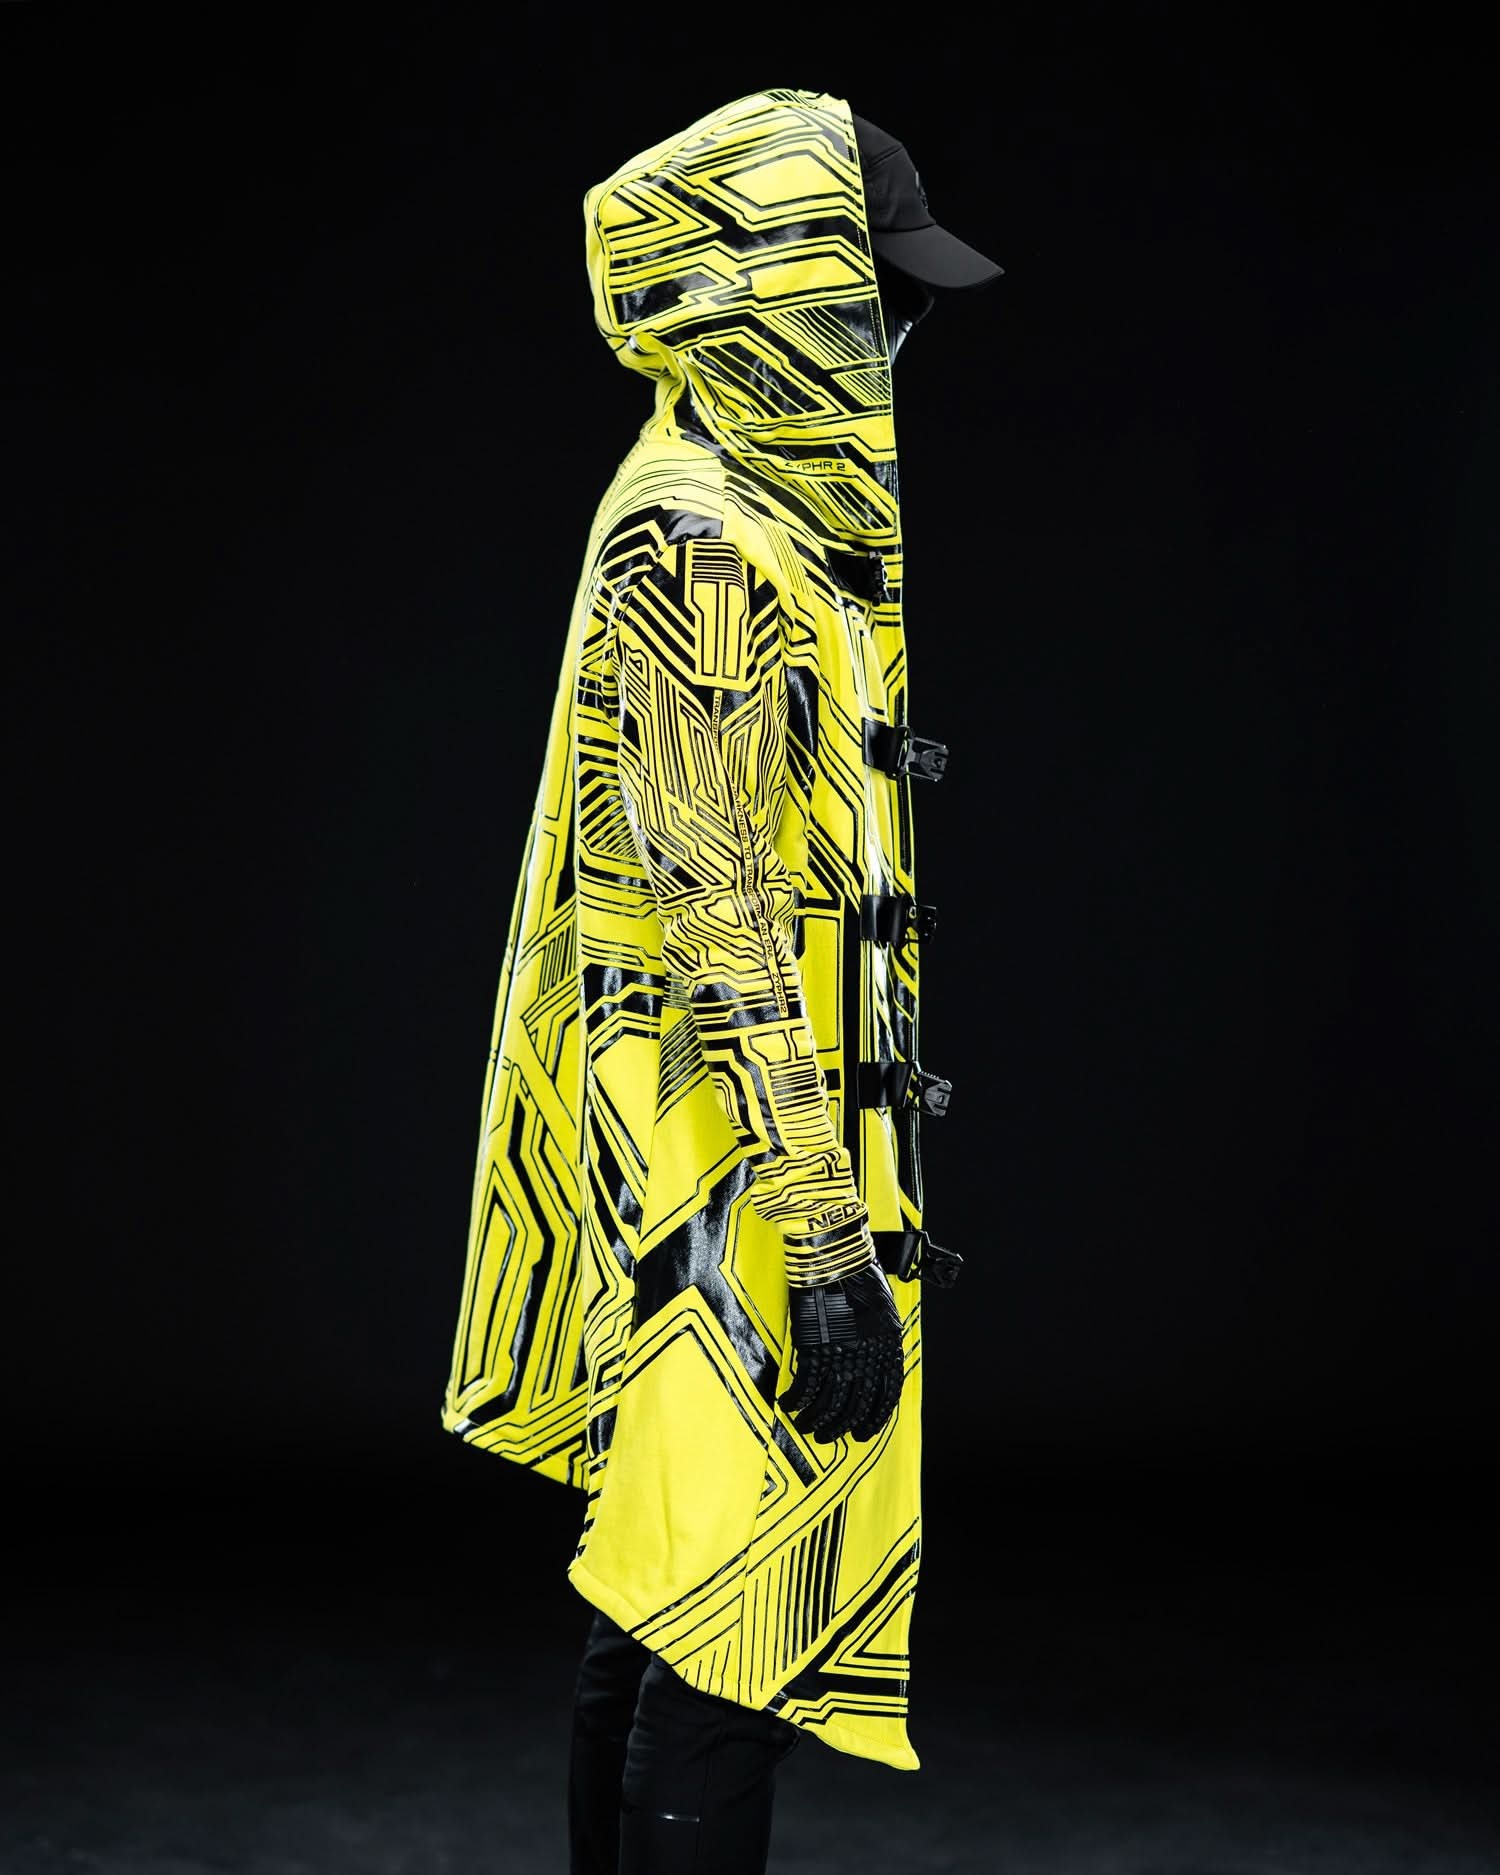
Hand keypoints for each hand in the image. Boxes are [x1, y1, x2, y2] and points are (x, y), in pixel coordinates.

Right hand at [778, 1263, 904, 1442]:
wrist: (836, 1259)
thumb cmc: (861, 1275)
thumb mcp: (884, 1310)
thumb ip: (880, 1340)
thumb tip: (872, 1362)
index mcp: (887, 1349)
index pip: (885, 1398)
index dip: (873, 1419)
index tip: (863, 1431)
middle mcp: (866, 1358)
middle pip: (854, 1407)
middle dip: (840, 1428)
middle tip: (828, 1436)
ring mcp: (840, 1355)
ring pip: (828, 1404)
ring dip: (815, 1421)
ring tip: (805, 1426)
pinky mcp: (814, 1349)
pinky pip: (806, 1387)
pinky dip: (796, 1401)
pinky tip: (788, 1405)